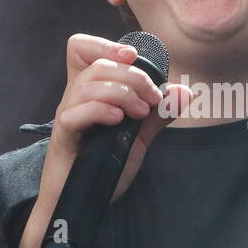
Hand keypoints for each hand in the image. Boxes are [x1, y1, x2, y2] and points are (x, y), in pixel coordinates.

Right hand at [17, 34, 189, 247]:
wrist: (82, 203)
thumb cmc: (103, 167)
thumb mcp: (137, 137)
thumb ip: (157, 115)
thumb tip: (184, 92)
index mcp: (89, 92)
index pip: (80, 48)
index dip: (105, 44)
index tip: (133, 58)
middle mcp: (74, 99)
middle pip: (97, 64)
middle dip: (133, 75)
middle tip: (153, 100)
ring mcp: (67, 117)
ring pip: (88, 85)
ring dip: (123, 93)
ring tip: (140, 113)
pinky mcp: (64, 138)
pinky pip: (75, 113)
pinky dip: (100, 110)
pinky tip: (119, 121)